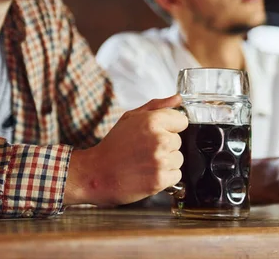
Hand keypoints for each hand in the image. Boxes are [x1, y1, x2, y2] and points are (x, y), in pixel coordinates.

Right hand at [64, 95, 187, 205]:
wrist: (96, 174)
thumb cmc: (113, 146)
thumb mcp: (130, 118)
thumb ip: (157, 106)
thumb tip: (177, 99)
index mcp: (152, 121)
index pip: (182, 121)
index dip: (169, 127)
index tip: (156, 133)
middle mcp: (159, 139)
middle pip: (179, 141)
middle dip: (165, 145)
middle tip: (144, 150)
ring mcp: (160, 161)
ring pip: (178, 159)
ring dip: (166, 162)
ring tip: (145, 162)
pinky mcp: (160, 179)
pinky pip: (176, 175)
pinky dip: (165, 177)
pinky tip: (148, 174)